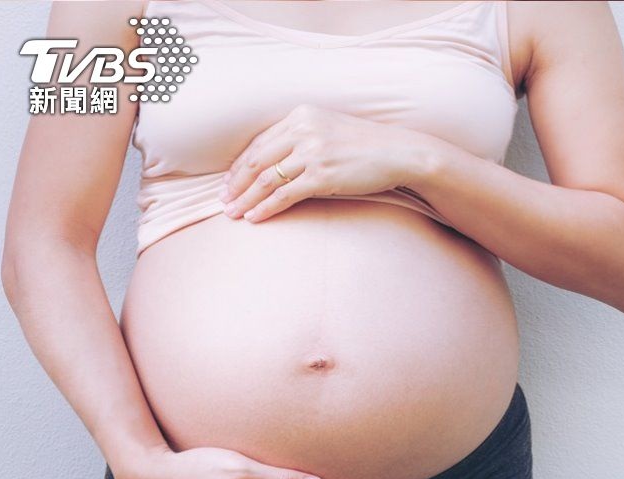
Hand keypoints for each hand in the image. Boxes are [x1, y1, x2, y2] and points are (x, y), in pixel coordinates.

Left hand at [219, 103, 434, 222]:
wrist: (400, 153)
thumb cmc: (367, 145)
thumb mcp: (331, 129)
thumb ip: (303, 136)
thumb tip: (276, 160)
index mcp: (302, 115)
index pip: (260, 142)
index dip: (240, 164)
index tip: (229, 181)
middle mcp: (304, 130)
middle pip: (257, 160)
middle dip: (236, 183)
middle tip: (223, 200)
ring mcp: (313, 152)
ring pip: (266, 179)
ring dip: (246, 198)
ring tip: (233, 213)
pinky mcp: (322, 175)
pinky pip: (284, 194)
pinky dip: (266, 207)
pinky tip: (255, 217)